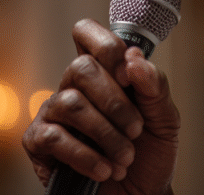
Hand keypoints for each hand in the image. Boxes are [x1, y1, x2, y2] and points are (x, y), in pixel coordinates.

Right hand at [22, 19, 179, 194]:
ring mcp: (53, 112)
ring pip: (71, 102)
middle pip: (80, 67)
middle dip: (115, 102)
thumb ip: (154, 86)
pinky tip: (105, 169)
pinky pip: (54, 137)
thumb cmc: (150, 152)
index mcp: (103, 72)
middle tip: (135, 129)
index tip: (128, 76)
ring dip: (106, 133)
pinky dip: (86, 155)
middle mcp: (73, 86)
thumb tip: (134, 58)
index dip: (106, 47)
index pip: (86, 33)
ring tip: (125, 156)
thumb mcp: (165, 118)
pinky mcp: (38, 142)